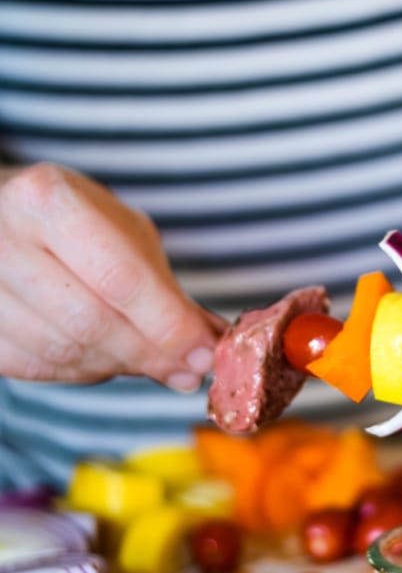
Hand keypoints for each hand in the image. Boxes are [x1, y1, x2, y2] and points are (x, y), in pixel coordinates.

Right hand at [0, 162, 225, 388]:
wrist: (2, 218)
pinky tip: (108, 357)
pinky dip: (84, 371)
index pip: (119, 278)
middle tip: (188, 369)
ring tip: (151, 359)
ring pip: (64, 352)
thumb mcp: (124, 232)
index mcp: (47, 201)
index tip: (204, 352)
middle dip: (149, 354)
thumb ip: (165, 288)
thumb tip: (210, 340)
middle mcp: (2, 240)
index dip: (168, 325)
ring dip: (120, 366)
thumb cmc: (72, 223)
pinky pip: (39, 368)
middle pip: (90, 323)